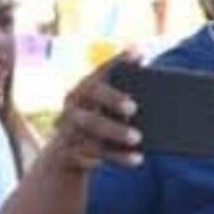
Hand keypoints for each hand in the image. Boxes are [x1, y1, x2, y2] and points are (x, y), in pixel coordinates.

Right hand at [46, 56, 147, 172]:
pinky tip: (135, 159)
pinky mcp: (67, 153)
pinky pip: (89, 155)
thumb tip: (146, 59)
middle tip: (134, 108)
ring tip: (139, 140)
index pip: (101, 71)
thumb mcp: (110, 108)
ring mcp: (67, 128)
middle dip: (113, 100)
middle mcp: (74, 105)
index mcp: (86, 89)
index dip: (118, 61)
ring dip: (115, 133)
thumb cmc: (100, 124)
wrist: (68, 156)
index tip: (139, 54)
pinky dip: (114, 157)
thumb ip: (127, 89)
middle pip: (94, 93)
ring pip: (91, 127)